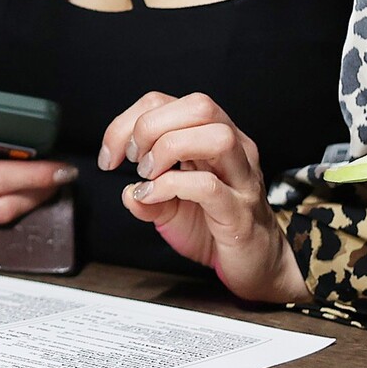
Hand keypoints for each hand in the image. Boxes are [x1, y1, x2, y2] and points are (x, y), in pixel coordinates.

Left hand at [101, 91, 307, 303]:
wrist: (256, 266)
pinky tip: (152, 196)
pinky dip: (171, 185)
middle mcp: (235, 149)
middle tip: (133, 160)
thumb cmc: (215, 229)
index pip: (169, 101)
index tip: (110, 155)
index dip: (130, 121)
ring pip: (215, 136)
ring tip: (148, 175)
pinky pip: (209, 186)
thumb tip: (126, 192)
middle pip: (199, 105)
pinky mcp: (240, 212)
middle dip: (152, 126)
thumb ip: (148, 197)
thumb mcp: (172, 210)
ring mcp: (242, 179)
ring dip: (168, 149)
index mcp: (212, 136)